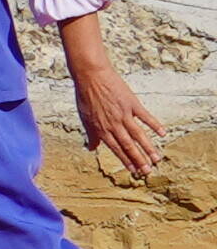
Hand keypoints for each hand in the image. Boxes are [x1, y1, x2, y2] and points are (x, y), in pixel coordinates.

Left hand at [66, 15, 172, 180]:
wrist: (91, 76)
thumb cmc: (86, 97)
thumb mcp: (85, 118)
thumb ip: (91, 134)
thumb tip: (91, 148)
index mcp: (101, 129)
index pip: (116, 149)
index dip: (125, 160)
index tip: (133, 171)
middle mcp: (113, 124)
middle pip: (128, 145)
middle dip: (139, 160)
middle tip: (148, 171)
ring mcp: (123, 114)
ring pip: (138, 135)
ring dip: (148, 148)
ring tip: (156, 159)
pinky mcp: (131, 103)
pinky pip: (145, 117)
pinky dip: (154, 125)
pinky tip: (163, 133)